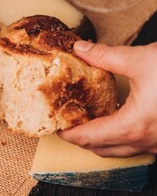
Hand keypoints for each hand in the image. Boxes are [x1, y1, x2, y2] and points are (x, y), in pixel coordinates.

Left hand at [58, 40, 156, 156]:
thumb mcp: (142, 60)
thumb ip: (105, 56)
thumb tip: (80, 48)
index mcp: (133, 126)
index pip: (88, 137)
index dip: (68, 133)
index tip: (55, 125)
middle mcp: (145, 141)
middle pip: (99, 148)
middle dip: (80, 138)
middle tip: (67, 122)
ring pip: (118, 150)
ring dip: (98, 139)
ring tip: (86, 121)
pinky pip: (134, 145)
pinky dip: (117, 137)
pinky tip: (115, 119)